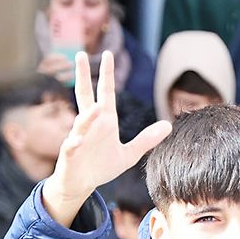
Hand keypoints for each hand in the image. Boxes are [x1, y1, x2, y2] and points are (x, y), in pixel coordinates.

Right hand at [41, 51, 170, 222]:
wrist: (81, 184)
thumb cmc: (101, 166)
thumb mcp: (129, 154)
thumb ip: (147, 140)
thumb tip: (169, 125)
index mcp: (104, 121)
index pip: (106, 93)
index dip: (106, 74)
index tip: (108, 54)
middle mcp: (90, 125)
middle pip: (85, 96)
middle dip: (82, 76)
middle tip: (80, 55)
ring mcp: (79, 137)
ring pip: (81, 122)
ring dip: (88, 116)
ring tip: (96, 108)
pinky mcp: (70, 153)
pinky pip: (71, 146)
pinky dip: (73, 142)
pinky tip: (76, 141)